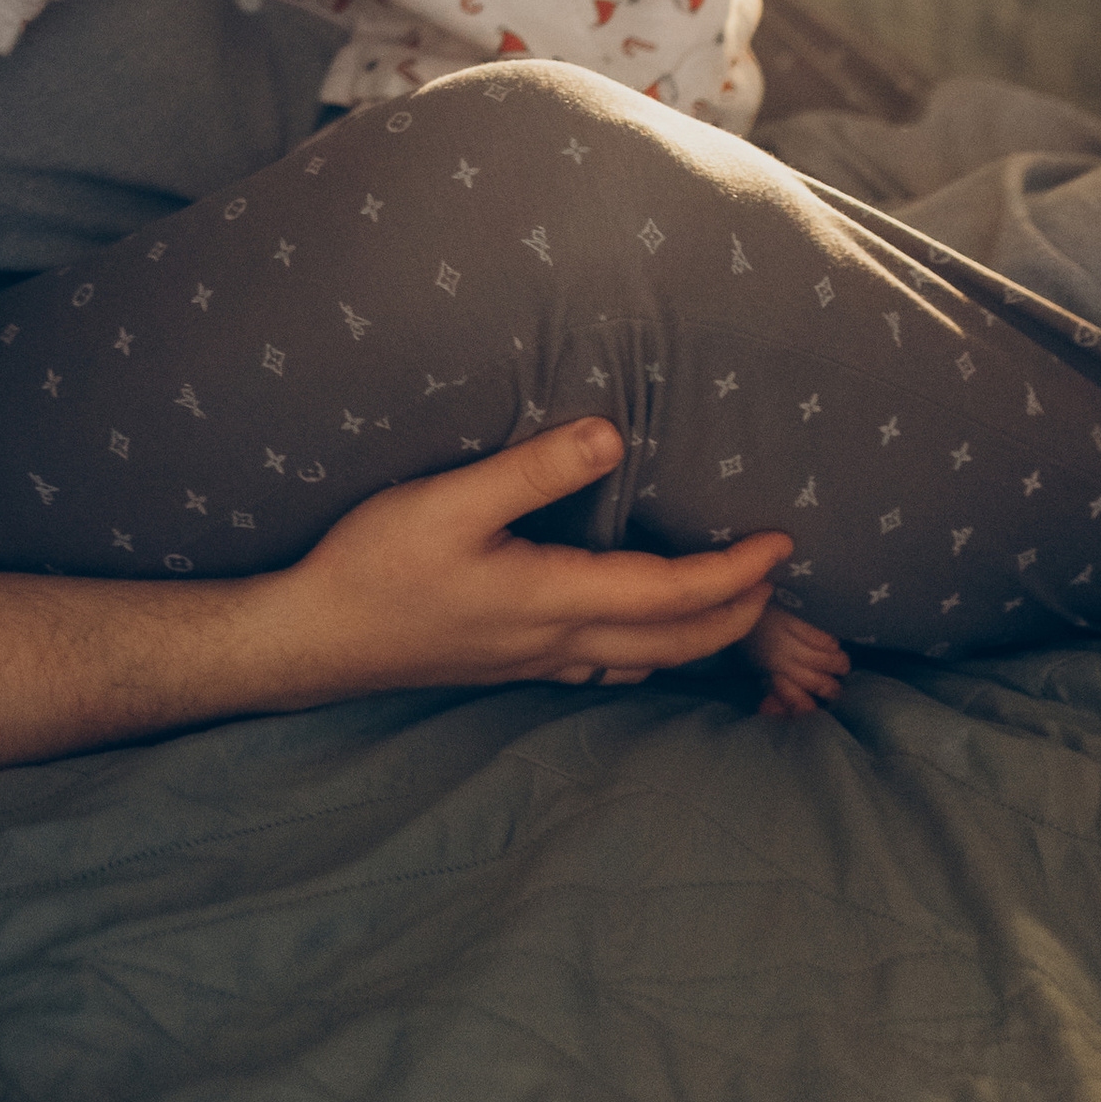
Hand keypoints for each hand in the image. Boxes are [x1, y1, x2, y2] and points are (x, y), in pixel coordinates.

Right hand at [271, 416, 791, 698]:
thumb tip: (613, 436)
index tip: (782, 543)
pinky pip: (608, 665)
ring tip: (728, 600)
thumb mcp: (446, 502)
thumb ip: (532, 469)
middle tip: (777, 575)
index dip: (737, 573)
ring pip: (647, 660)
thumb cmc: (375, 566)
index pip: (674, 595)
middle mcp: (559, 641)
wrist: (318, 638)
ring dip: (700, 636)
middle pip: (677, 642)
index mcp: (555, 598)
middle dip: (738, 611)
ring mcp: (537, 662)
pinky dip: (650, 649)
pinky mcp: (514, 665)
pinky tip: (638, 634)